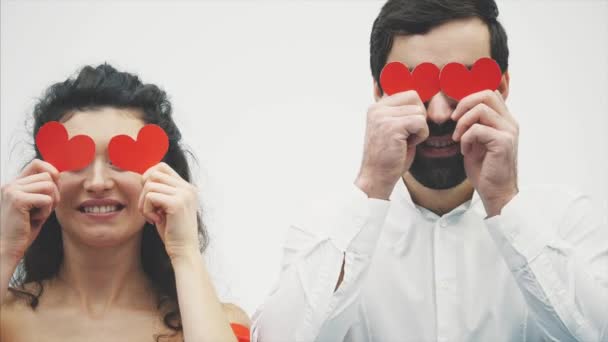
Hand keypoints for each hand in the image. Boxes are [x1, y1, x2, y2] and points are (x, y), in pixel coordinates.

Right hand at [0, 159, 59, 259]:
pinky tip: (34, 220)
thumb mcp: (35, 206)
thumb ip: (44, 191)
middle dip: (53, 194)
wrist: (7, 248)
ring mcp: (12, 191)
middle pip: (47, 176)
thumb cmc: (22, 230)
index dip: (51, 171)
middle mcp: (11, 184)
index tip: (56, 184)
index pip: (36, 163)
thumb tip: (59, 175)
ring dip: (50, 203)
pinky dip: (46, 212)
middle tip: (43, 210)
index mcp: (14, 184)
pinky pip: (47, 199)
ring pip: (49, 186)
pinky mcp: (17, 200)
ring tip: (38, 215)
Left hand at [138, 163, 199, 259]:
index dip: (149, 178)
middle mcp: (188, 188)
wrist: (184, 251)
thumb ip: (162, 191)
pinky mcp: (177, 203)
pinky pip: (150, 196)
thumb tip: (143, 177)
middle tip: (149, 208)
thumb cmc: (173, 232)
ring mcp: (184, 194)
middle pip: (154, 173)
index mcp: (188, 188)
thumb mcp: (167, 207)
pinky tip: (155, 220)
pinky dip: (146, 209)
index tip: (150, 198)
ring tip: (152, 216)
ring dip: (144, 202)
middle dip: (144, 190)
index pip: (162, 167)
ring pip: (149, 185)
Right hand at [355, 90, 428, 198]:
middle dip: (418, 118)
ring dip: (419, 130)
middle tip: (406, 136)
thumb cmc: (388, 156)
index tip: (406, 129)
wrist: (376, 177)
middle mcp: (377, 108)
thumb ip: (402, 112)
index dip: (416, 112)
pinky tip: (406, 145)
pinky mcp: (391, 127)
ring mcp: (383, 116)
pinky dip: (420, 136)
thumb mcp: (393, 127)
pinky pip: (421, 123)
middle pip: (416, 98)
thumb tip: (422, 100)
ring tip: (404, 142)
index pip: (410, 94)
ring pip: (420, 112)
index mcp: (377, 106)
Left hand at [451, 90, 518, 215]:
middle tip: (454, 121)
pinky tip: (465, 151)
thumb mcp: (477, 141)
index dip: (469, 99)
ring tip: (458, 138)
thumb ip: (474, 124)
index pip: (489, 94)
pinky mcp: (503, 142)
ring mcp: (508, 131)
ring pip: (481, 109)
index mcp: (504, 120)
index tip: (457, 115)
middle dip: (464, 104)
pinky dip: (465, 138)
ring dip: (463, 123)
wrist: (495, 192)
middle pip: (486, 94)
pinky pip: (477, 129)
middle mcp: (509, 123)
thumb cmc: (485, 169)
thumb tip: (460, 111)